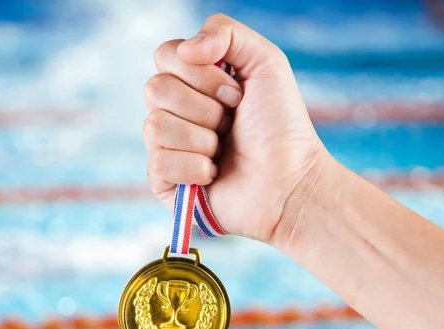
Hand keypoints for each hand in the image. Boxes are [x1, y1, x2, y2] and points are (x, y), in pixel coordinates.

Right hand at [143, 13, 328, 242]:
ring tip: (223, 151)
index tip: (236, 94)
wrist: (289, 182)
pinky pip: (158, 163)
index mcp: (193, 81)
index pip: (165, 55)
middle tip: (232, 123)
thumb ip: (227, 32)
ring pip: (154, 126)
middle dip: (204, 108)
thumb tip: (184, 49)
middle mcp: (175, 110)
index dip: (200, 73)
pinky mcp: (164, 182)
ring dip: (201, 139)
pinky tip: (213, 174)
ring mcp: (167, 146)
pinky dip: (193, 168)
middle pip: (155, 89)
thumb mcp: (266, 63)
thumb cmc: (281, 127)